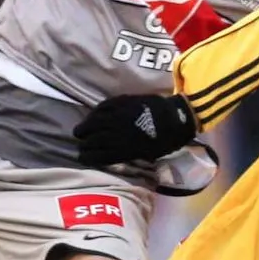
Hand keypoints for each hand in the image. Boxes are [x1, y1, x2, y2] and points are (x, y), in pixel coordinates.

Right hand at [73, 93, 196, 167]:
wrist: (177, 118)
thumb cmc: (167, 140)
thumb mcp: (147, 154)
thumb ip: (129, 154)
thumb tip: (116, 155)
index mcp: (124, 150)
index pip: (98, 155)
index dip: (87, 157)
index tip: (82, 157)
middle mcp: (118, 133)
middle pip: (93, 139)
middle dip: (84, 143)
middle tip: (81, 144)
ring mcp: (119, 116)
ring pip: (93, 122)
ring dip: (84, 127)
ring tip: (80, 131)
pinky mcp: (122, 102)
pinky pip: (103, 107)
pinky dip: (95, 113)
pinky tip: (93, 116)